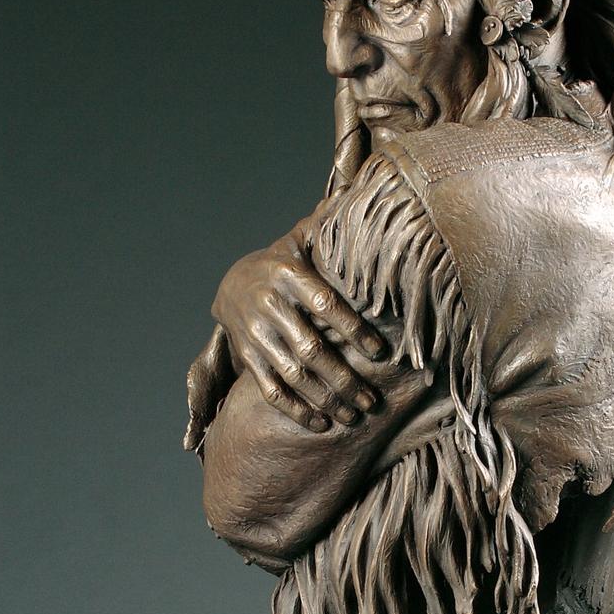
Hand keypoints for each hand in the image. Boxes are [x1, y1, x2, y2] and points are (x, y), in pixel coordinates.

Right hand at [207, 234, 387, 434]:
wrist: (232, 286)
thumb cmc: (284, 264)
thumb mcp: (300, 241)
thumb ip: (325, 224)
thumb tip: (355, 190)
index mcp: (287, 274)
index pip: (325, 304)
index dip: (353, 329)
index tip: (381, 352)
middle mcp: (268, 306)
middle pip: (311, 349)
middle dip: (344, 379)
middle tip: (372, 401)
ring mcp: (256, 336)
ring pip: (293, 375)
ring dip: (325, 399)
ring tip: (354, 416)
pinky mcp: (247, 358)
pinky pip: (271, 390)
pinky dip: (296, 409)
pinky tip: (321, 423)